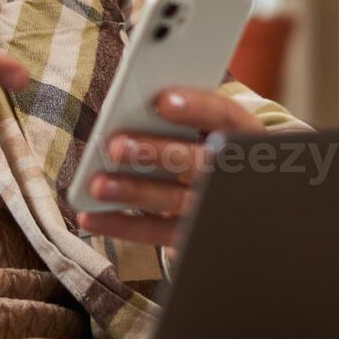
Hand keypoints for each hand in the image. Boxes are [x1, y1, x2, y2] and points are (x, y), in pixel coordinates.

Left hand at [76, 87, 264, 255]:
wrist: (246, 211)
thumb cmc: (208, 151)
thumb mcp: (209, 130)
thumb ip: (181, 119)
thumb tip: (131, 108)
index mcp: (242, 136)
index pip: (225, 116)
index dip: (197, 108)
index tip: (162, 101)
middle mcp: (233, 174)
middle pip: (198, 163)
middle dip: (156, 153)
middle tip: (116, 145)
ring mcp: (215, 209)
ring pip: (175, 200)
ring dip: (134, 192)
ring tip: (98, 184)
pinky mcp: (193, 238)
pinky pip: (156, 233)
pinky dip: (121, 226)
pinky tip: (91, 216)